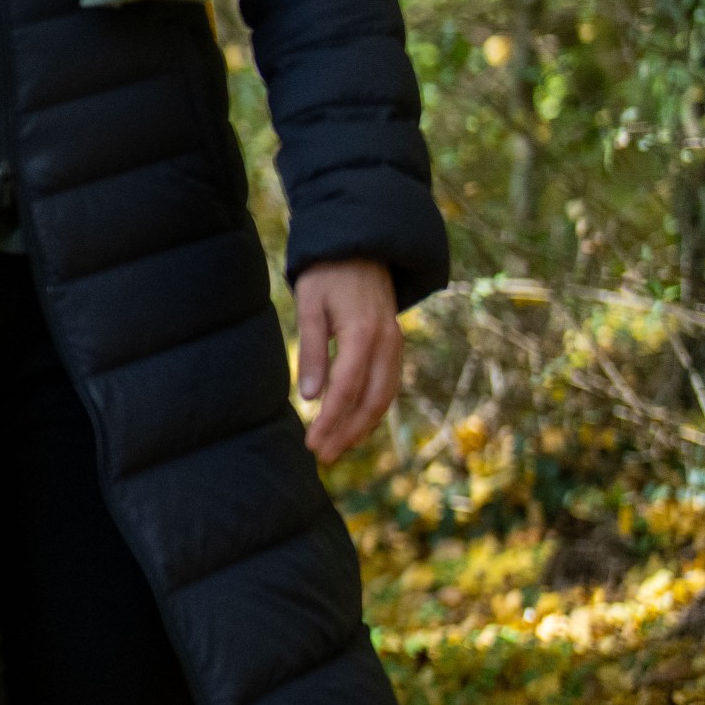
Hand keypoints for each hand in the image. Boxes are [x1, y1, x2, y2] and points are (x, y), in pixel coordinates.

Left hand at [293, 256, 402, 460]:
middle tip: (323, 456)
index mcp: (363, 333)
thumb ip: (313, 351)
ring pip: (385, 397)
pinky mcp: (395, 345)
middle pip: (371, 401)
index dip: (330, 421)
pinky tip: (354, 423)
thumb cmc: (326, 275)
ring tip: (338, 448)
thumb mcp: (309, 306)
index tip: (312, 444)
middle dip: (347, 433)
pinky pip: (388, 385)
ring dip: (362, 426)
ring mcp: (395, 344)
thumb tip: (311, 398)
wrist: (360, 248)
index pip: (346, 389)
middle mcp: (386, 343)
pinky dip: (373, 409)